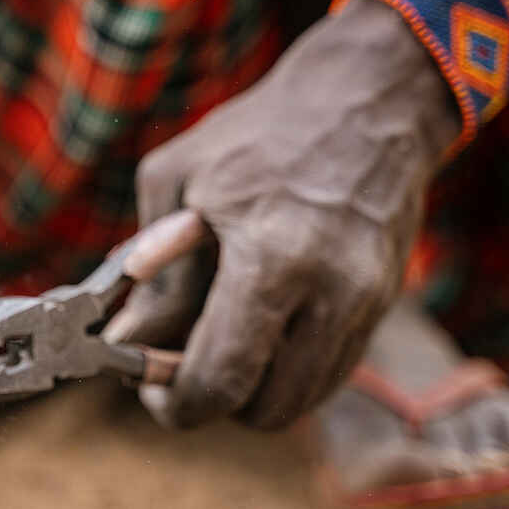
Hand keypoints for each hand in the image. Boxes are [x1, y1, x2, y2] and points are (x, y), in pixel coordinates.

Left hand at [104, 0, 460, 428]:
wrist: (369, 100)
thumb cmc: (261, 133)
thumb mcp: (178, 181)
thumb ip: (151, 271)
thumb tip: (127, 339)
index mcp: (273, 258)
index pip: (221, 379)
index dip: (176, 403)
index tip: (149, 388)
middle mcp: (331, 293)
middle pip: (265, 409)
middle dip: (214, 401)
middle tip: (180, 365)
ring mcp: (365, 304)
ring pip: (301, 400)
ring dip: (253, 391)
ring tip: (219, 342)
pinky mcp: (382, 306)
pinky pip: (328, 374)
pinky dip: (287, 371)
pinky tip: (261, 327)